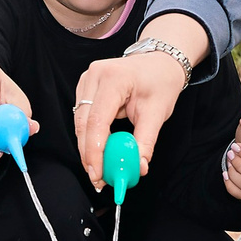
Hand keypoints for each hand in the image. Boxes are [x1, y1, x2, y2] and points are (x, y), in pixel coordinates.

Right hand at [73, 48, 186, 191]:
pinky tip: (100, 152)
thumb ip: (145, 142)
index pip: (97, 121)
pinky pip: (83, 117)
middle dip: (89, 154)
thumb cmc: (160, 82)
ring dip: (88, 148)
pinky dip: (90, 136)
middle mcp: (94, 76)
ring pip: (80, 122)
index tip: (99, 173)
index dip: (95, 150)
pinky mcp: (85, 87)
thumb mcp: (158, 113)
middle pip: (84, 123)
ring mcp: (86, 80)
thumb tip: (138, 168)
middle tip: (98, 178)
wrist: (159, 62)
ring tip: (101, 169)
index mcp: (113, 78)